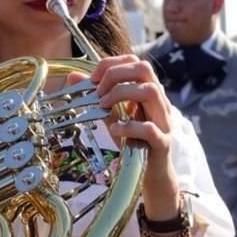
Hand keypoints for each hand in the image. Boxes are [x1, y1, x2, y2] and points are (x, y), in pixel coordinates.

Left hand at [90, 55, 180, 217]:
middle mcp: (159, 101)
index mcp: (148, 92)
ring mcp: (164, 121)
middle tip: (97, 91)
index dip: (112, 64)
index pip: (135, 62)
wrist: (151, 175)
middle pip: (145, 68)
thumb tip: (73, 77)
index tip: (92, 79)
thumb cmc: (133, 142)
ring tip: (103, 106)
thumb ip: (98, 96)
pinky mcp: (162, 143)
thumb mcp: (112, 116)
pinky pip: (150, 128)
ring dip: (122, 93)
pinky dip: (129, 126)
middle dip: (116, 74)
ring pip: (151, 90)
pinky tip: (114, 130)